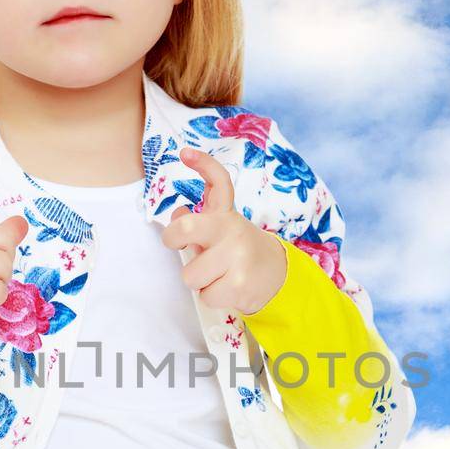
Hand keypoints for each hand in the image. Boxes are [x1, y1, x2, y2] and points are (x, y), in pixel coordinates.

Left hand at [160, 146, 287, 312]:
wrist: (276, 276)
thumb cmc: (238, 251)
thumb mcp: (221, 229)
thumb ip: (199, 219)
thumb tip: (177, 213)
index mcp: (226, 216)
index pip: (219, 182)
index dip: (203, 164)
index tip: (185, 152)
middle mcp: (233, 232)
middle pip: (186, 230)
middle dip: (173, 238)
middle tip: (178, 244)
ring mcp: (237, 259)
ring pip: (190, 275)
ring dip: (199, 280)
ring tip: (216, 274)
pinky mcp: (240, 286)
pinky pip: (205, 295)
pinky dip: (211, 296)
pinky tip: (226, 288)